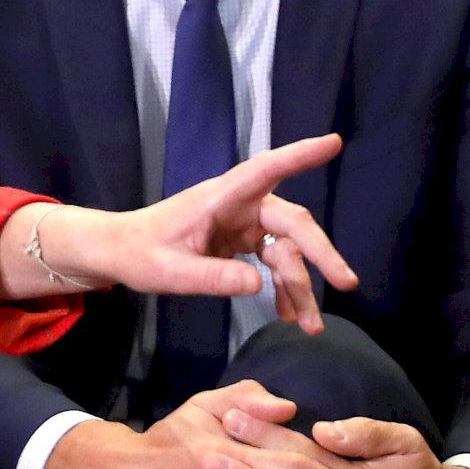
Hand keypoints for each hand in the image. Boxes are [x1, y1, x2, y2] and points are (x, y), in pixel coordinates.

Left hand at [16, 135, 358, 325]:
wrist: (122, 254)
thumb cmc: (140, 254)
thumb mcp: (169, 272)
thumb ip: (211, 278)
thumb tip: (258, 286)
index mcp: (220, 199)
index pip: (264, 170)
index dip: (299, 156)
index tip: (332, 142)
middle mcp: (239, 206)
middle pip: (292, 223)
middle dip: (320, 255)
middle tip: (347, 283)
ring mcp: (243, 223)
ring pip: (287, 250)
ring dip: (301, 286)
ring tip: (310, 326)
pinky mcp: (242, 241)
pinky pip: (274, 262)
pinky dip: (284, 288)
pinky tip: (291, 314)